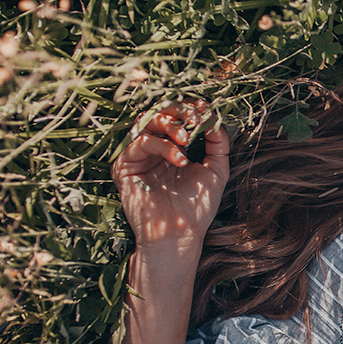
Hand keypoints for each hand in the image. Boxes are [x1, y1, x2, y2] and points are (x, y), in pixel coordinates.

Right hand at [112, 100, 229, 251]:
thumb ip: (218, 143)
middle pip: (158, 112)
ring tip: (186, 139)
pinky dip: (161, 146)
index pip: (176, 117)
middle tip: (194, 116)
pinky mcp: (123, 167)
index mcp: (173, 147)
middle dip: (178, 109)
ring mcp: (137, 156)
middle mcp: (153, 148)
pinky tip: (179, 160)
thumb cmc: (197, 206)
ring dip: (170, 125)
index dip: (190, 108)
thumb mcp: (216, 169)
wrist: (181, 235)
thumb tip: (215, 118)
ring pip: (146, 122)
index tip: (206, 108)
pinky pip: (138, 143)